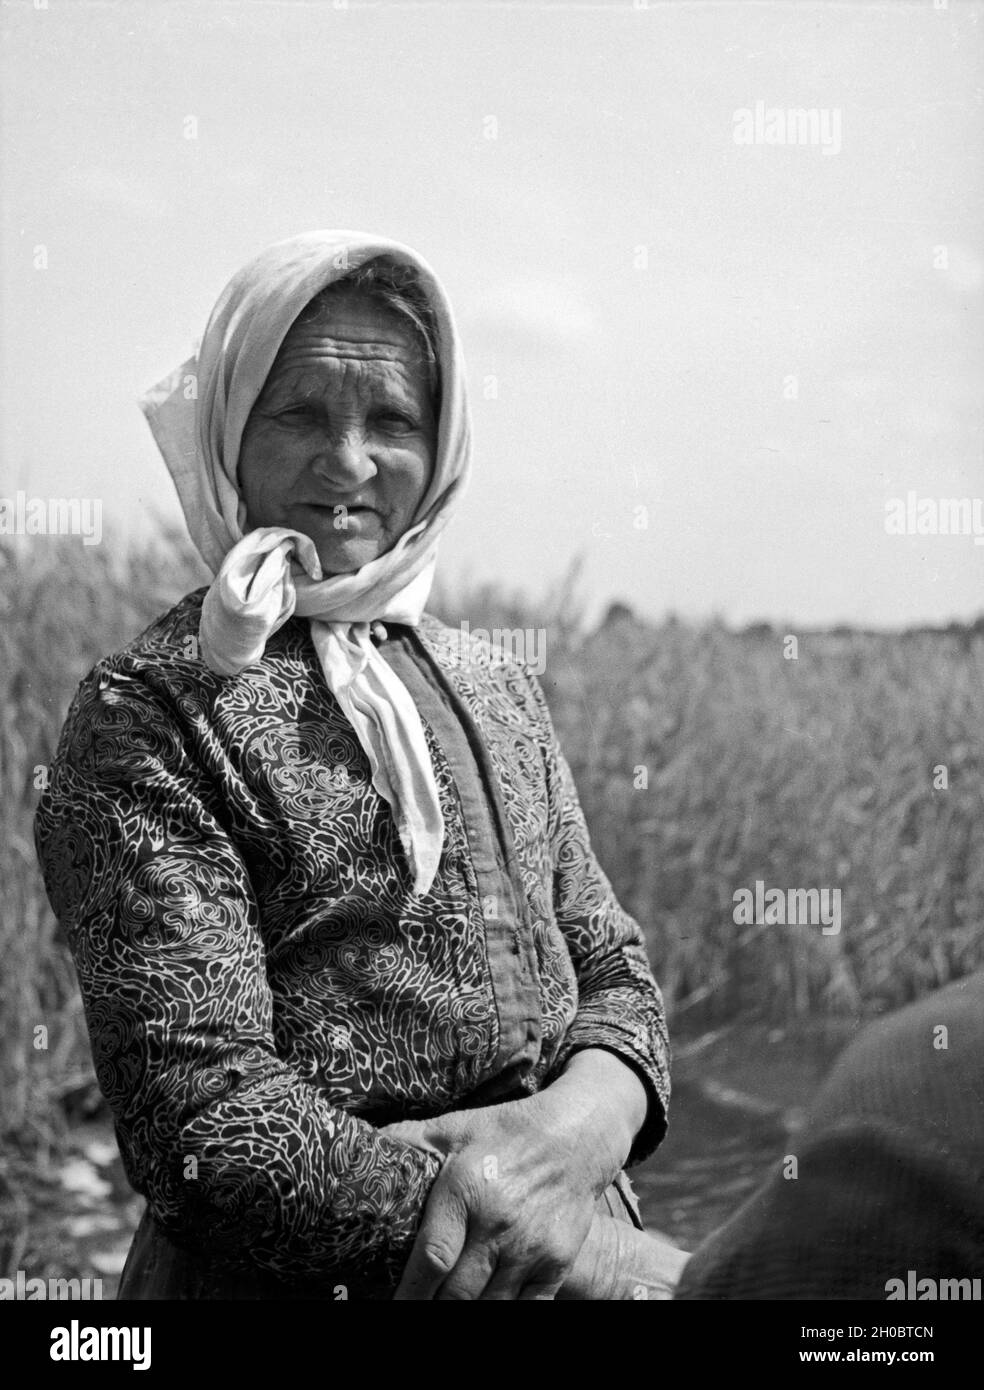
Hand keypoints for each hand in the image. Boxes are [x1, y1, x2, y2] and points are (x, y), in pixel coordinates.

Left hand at [382, 1091, 599, 1299]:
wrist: (576, 1135)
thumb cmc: (506, 1132)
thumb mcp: (455, 1127)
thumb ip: (409, 1142)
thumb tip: (362, 1148)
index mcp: (466, 1190)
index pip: (432, 1258)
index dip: (409, 1293)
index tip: (395, 1305)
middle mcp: (499, 1224)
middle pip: (457, 1294)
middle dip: (434, 1306)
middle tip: (419, 1305)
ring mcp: (532, 1248)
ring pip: (490, 1307)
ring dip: (467, 1310)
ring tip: (449, 1304)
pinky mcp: (557, 1262)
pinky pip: (529, 1309)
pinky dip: (506, 1313)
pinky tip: (488, 1304)